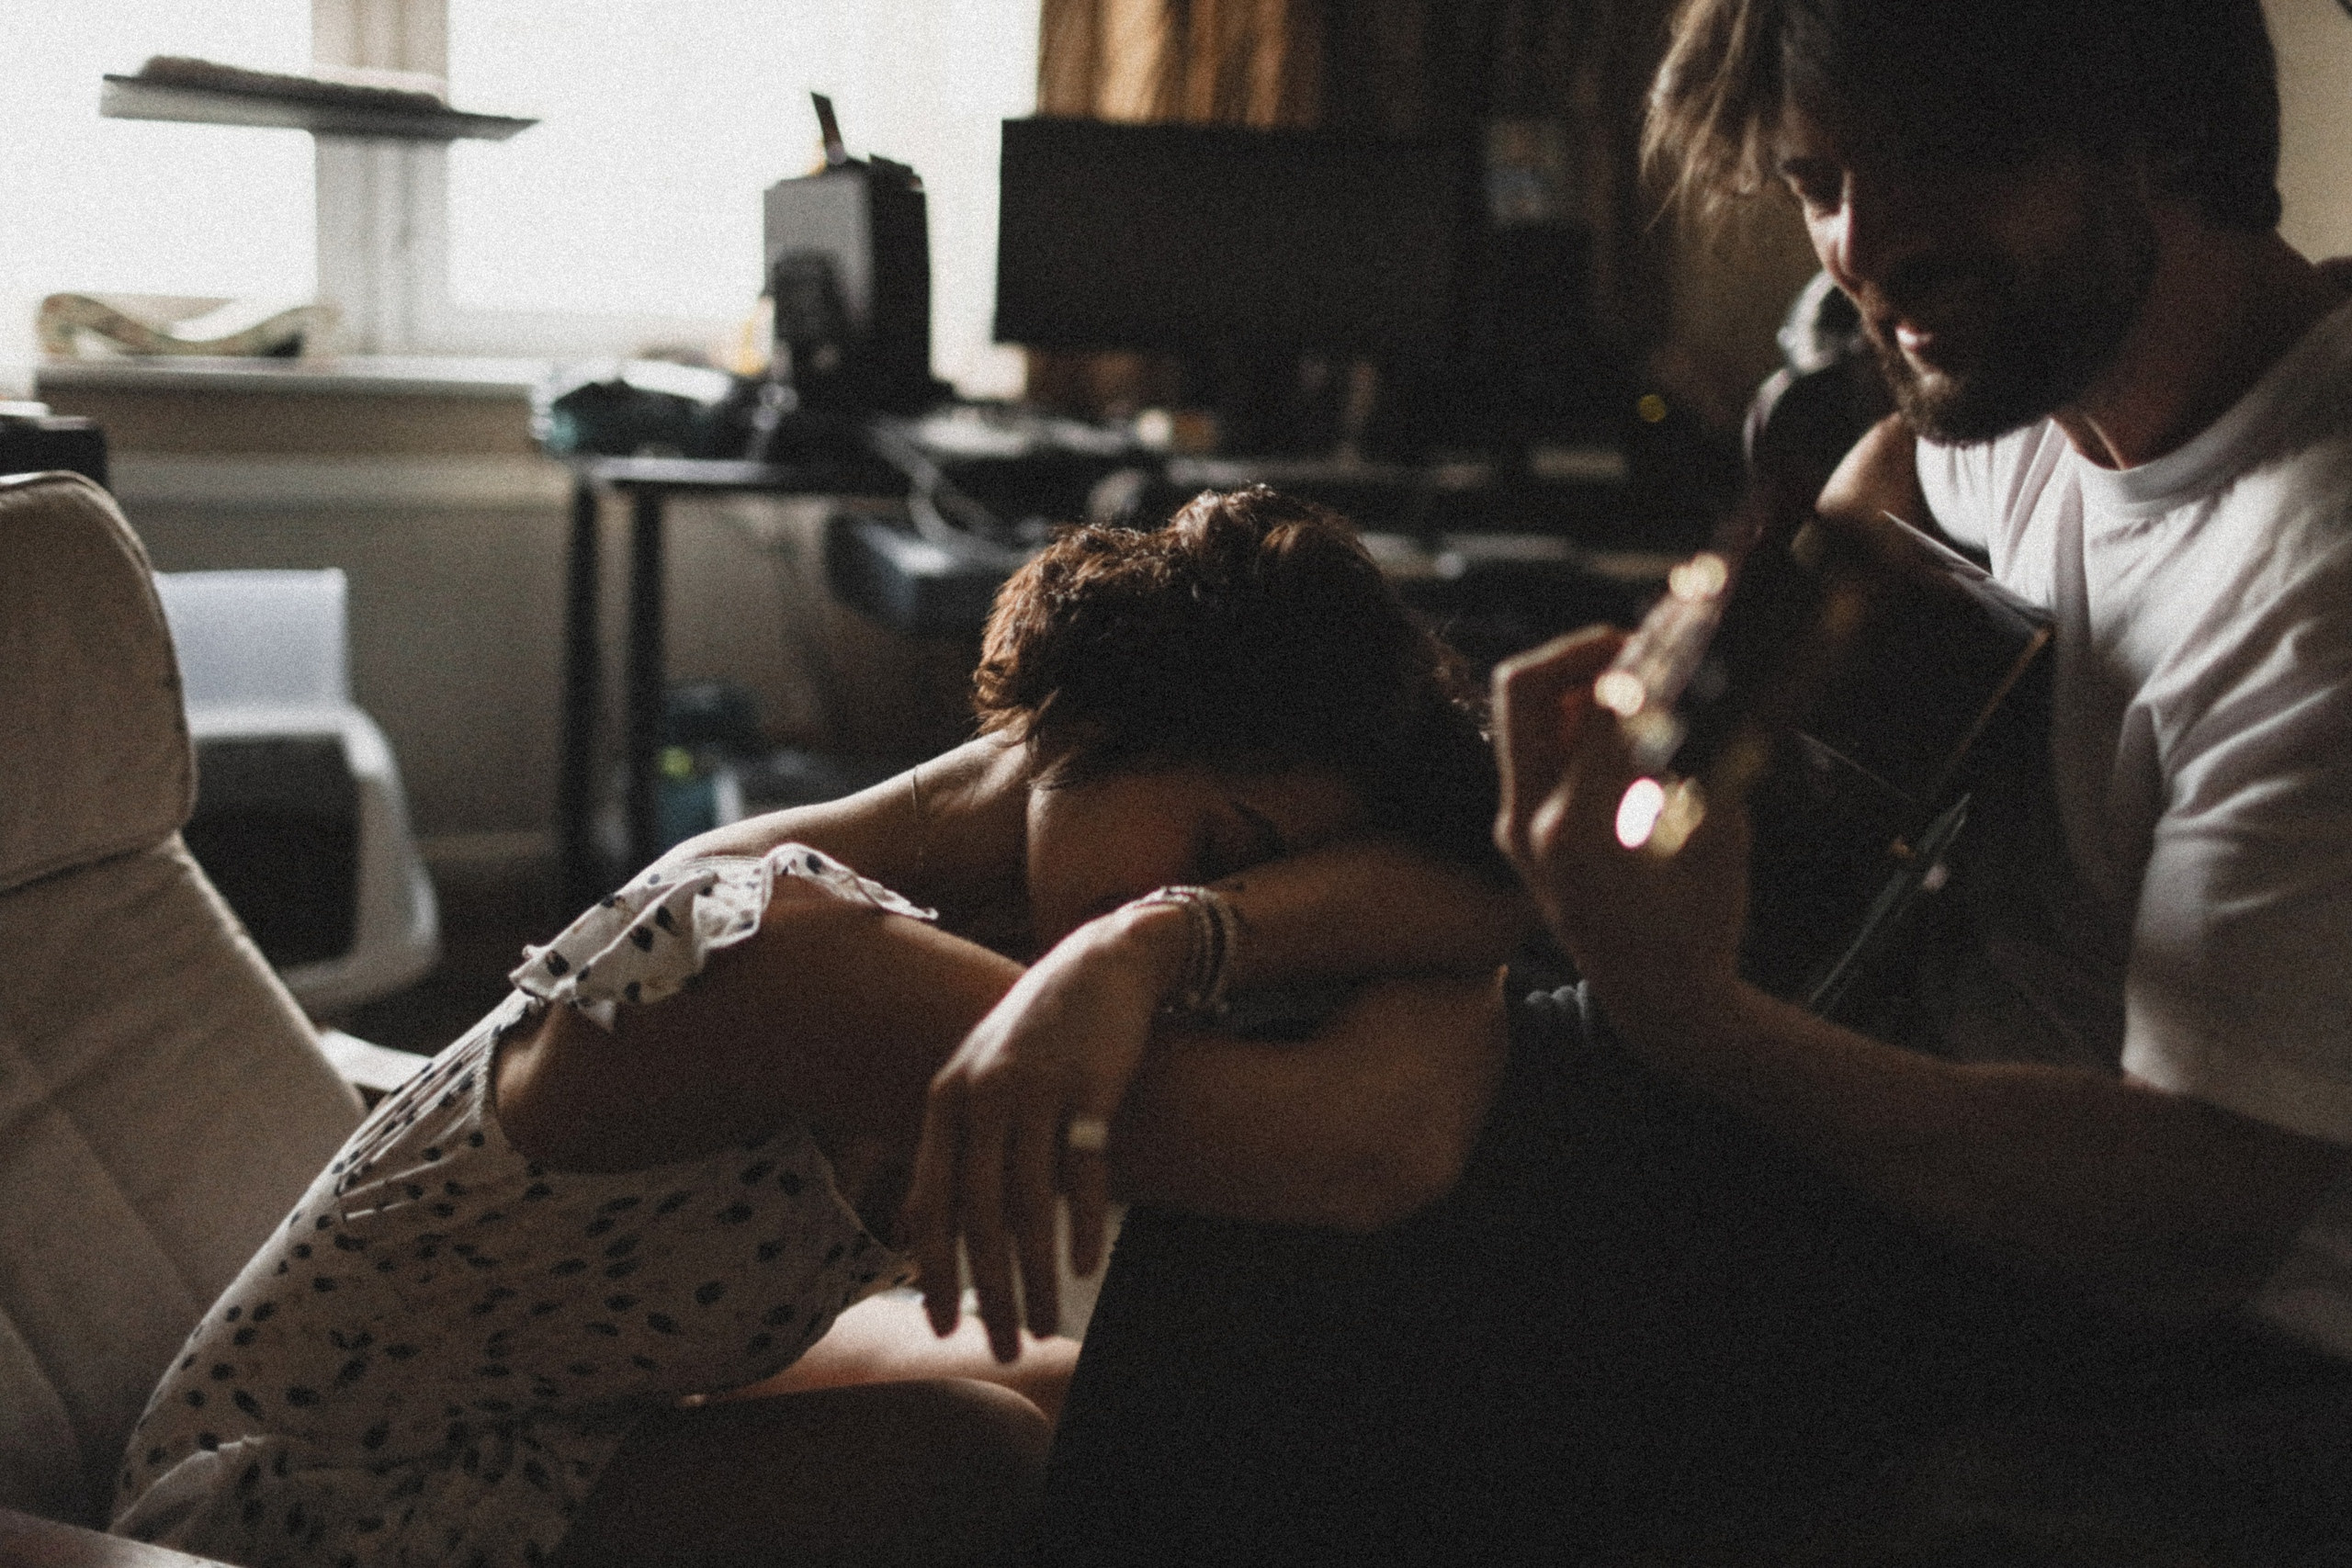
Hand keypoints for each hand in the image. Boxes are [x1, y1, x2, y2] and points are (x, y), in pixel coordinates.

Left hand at [897, 903, 1188, 1359]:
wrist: (1102, 963)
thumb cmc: (1038, 1035)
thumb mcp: (977, 1081)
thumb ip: (951, 1148)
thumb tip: (917, 1232)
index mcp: (945, 1099)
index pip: (930, 1204)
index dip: (934, 1272)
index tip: (945, 1328)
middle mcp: (982, 1094)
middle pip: (978, 1215)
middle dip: (989, 1292)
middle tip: (1006, 1346)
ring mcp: (1036, 1088)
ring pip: (1029, 1204)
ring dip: (1035, 1276)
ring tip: (1046, 1325)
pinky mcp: (1090, 1084)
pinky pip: (1084, 1171)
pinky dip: (1082, 1225)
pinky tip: (1085, 1267)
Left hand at [1491, 628, 1750, 1045]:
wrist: (1658, 1003)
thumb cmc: (1701, 929)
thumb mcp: (1720, 837)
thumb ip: (1708, 755)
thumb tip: (1714, 680)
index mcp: (1575, 830)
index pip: (1600, 707)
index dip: (1646, 660)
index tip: (1684, 629)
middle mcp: (1527, 822)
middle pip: (1525, 688)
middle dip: (1584, 651)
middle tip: (1644, 645)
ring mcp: (1514, 824)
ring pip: (1527, 710)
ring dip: (1579, 680)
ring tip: (1646, 678)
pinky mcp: (1519, 826)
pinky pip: (1536, 744)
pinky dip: (1577, 716)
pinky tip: (1631, 718)